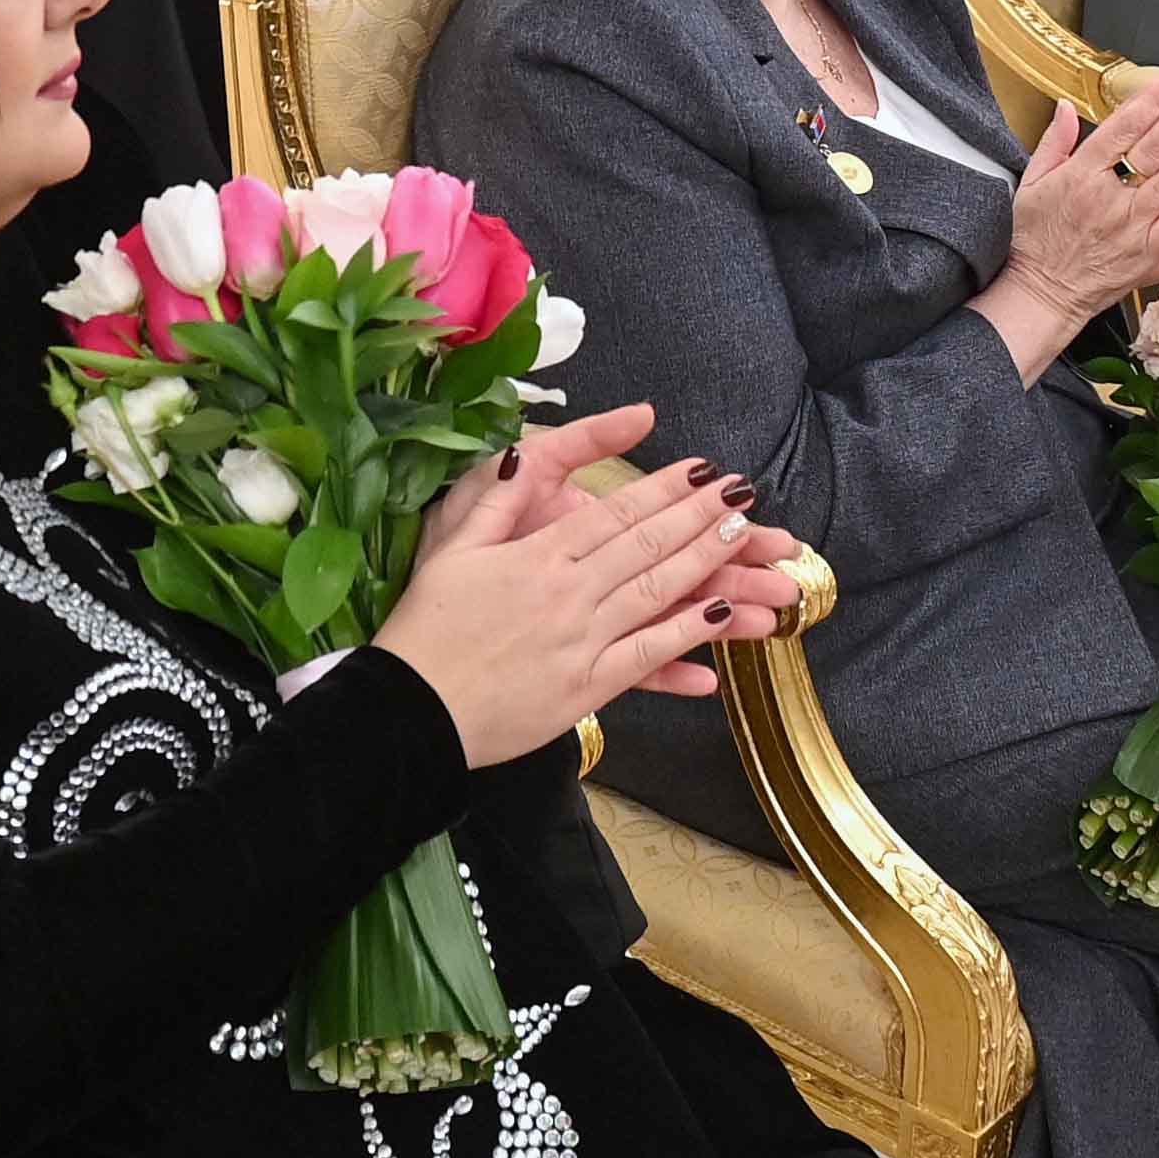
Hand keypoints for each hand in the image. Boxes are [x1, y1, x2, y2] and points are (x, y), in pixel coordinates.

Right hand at [368, 403, 796, 763]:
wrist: (413, 708)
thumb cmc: (426, 625)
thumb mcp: (454, 543)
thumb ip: (497, 495)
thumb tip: (523, 449)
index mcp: (537, 554)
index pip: (616, 513)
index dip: (664, 488)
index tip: (702, 470)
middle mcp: (568, 593)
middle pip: (647, 546)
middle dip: (701, 516)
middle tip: (742, 493)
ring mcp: (581, 643)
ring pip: (657, 594)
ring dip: (706, 563)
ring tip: (745, 539)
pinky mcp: (585, 690)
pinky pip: (646, 659)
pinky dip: (686, 638)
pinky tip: (721, 620)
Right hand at [998, 73, 1158, 326]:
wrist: (1042, 293)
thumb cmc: (1036, 236)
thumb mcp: (1033, 183)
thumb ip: (1055, 142)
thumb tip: (1068, 106)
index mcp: (1080, 174)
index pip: (1122, 129)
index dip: (1153, 103)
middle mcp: (1108, 196)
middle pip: (1154, 149)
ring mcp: (1130, 226)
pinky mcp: (1147, 254)